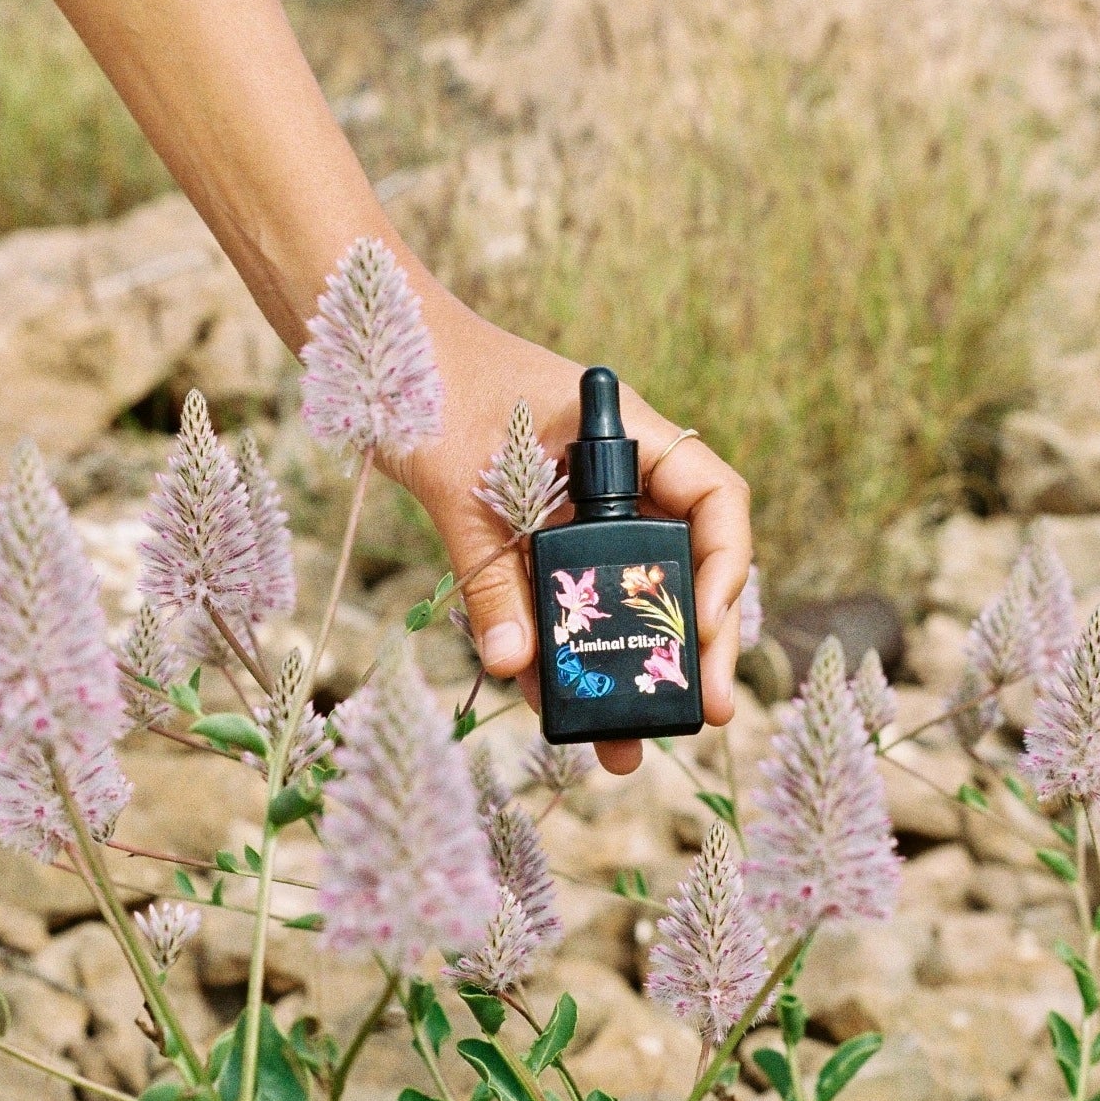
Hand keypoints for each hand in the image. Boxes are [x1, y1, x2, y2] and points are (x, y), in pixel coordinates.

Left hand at [395, 296, 750, 774]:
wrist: (372, 354)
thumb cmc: (424, 384)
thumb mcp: (460, 484)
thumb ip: (489, 572)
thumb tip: (511, 666)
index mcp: (624, 432)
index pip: (715, 498)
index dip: (727, 564)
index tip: (708, 624)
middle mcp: (615, 473)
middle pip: (679, 563)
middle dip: (690, 642)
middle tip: (703, 712)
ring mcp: (577, 507)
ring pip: (620, 594)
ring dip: (624, 666)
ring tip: (624, 746)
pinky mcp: (534, 536)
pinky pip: (559, 601)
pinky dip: (558, 651)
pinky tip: (552, 708)